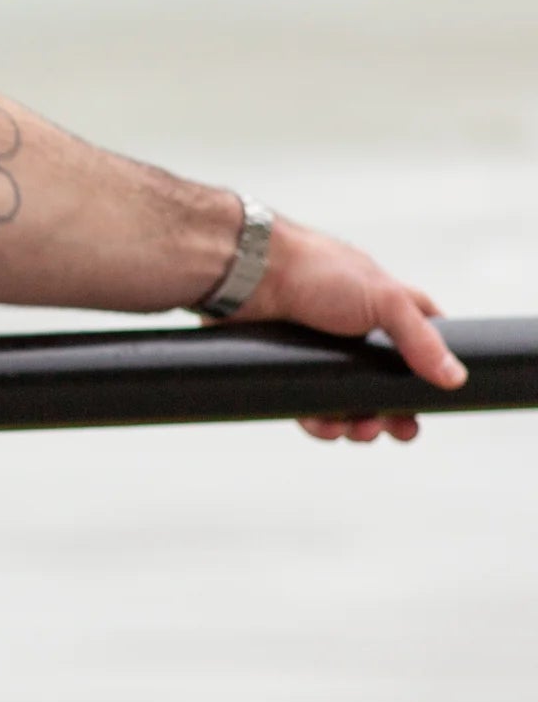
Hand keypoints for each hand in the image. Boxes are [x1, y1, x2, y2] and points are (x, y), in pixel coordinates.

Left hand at [231, 215, 466, 443]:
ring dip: (358, 422)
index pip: (420, 342)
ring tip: (359, 430)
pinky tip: (326, 426)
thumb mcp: (383, 299)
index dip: (429, 373)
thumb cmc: (315, 270)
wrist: (247, 272)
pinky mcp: (287, 368)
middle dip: (394, 412)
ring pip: (347, 400)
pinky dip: (321, 421)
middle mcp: (353, 331)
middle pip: (384, 384)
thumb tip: (455, 378)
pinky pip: (309, 405)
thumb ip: (420, 338)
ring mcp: (320, 351)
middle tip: (397, 429)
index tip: (432, 404)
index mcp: (383, 308)